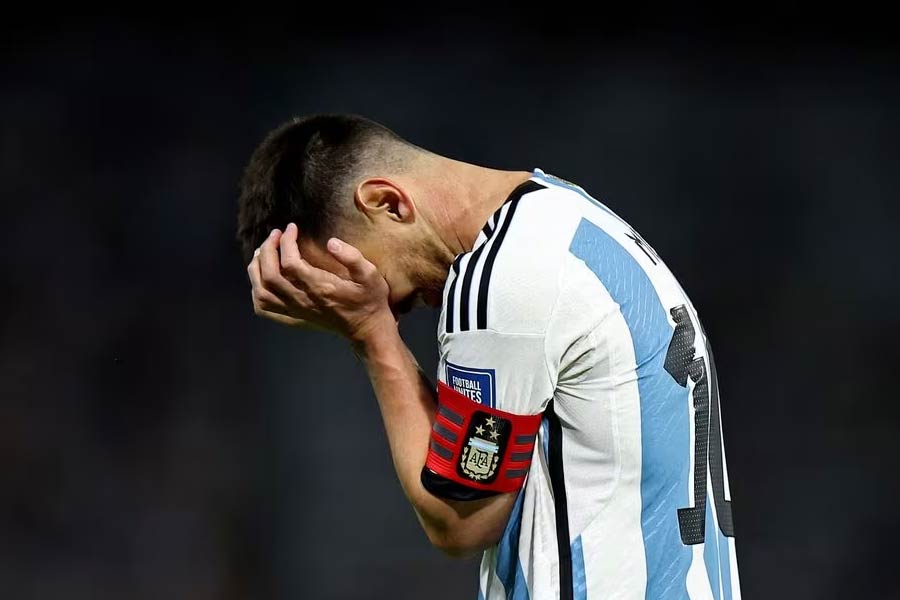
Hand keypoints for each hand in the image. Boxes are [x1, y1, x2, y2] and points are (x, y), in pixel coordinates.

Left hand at [247, 223, 394, 342]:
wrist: (367, 329)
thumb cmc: (370, 299)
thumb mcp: (370, 275)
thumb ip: (352, 257)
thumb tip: (331, 242)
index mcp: (320, 287)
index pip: (290, 263)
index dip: (286, 241)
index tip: (292, 227)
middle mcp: (303, 300)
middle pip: (270, 275)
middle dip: (268, 250)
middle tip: (275, 234)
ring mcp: (296, 310)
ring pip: (262, 292)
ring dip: (256, 269)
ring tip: (263, 251)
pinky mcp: (294, 317)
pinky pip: (264, 308)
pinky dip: (256, 292)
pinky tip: (261, 278)